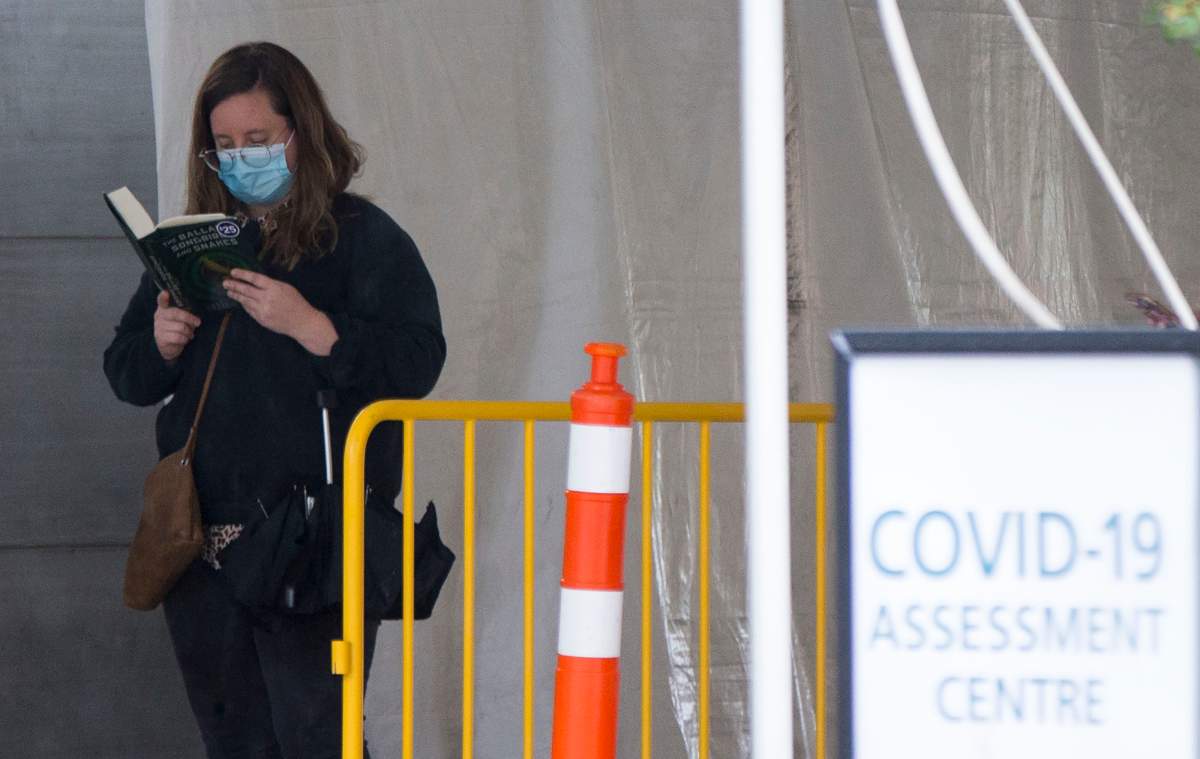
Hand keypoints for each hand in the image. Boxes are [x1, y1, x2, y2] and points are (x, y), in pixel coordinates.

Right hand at [154, 290, 200, 361]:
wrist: (168, 345)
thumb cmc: (178, 328)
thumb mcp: (182, 318)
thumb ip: (185, 312)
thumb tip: (195, 315)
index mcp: (164, 308)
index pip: (161, 301)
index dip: (163, 297)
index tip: (166, 292)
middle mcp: (159, 316)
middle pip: (175, 313)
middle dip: (189, 318)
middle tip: (198, 322)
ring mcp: (158, 327)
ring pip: (180, 327)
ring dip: (189, 332)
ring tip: (190, 333)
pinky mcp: (161, 338)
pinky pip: (178, 337)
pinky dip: (185, 339)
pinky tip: (184, 339)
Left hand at [223, 269, 338, 354]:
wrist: (302, 322)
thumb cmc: (296, 303)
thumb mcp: (286, 288)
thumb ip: (271, 285)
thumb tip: (254, 282)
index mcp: (274, 288)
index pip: (254, 278)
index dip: (242, 274)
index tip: (233, 272)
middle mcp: (267, 298)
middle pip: (246, 290)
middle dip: (234, 285)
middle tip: (225, 282)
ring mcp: (263, 310)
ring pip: (245, 301)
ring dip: (236, 295)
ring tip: (229, 291)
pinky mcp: (261, 319)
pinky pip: (250, 310)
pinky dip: (244, 305)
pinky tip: (241, 301)